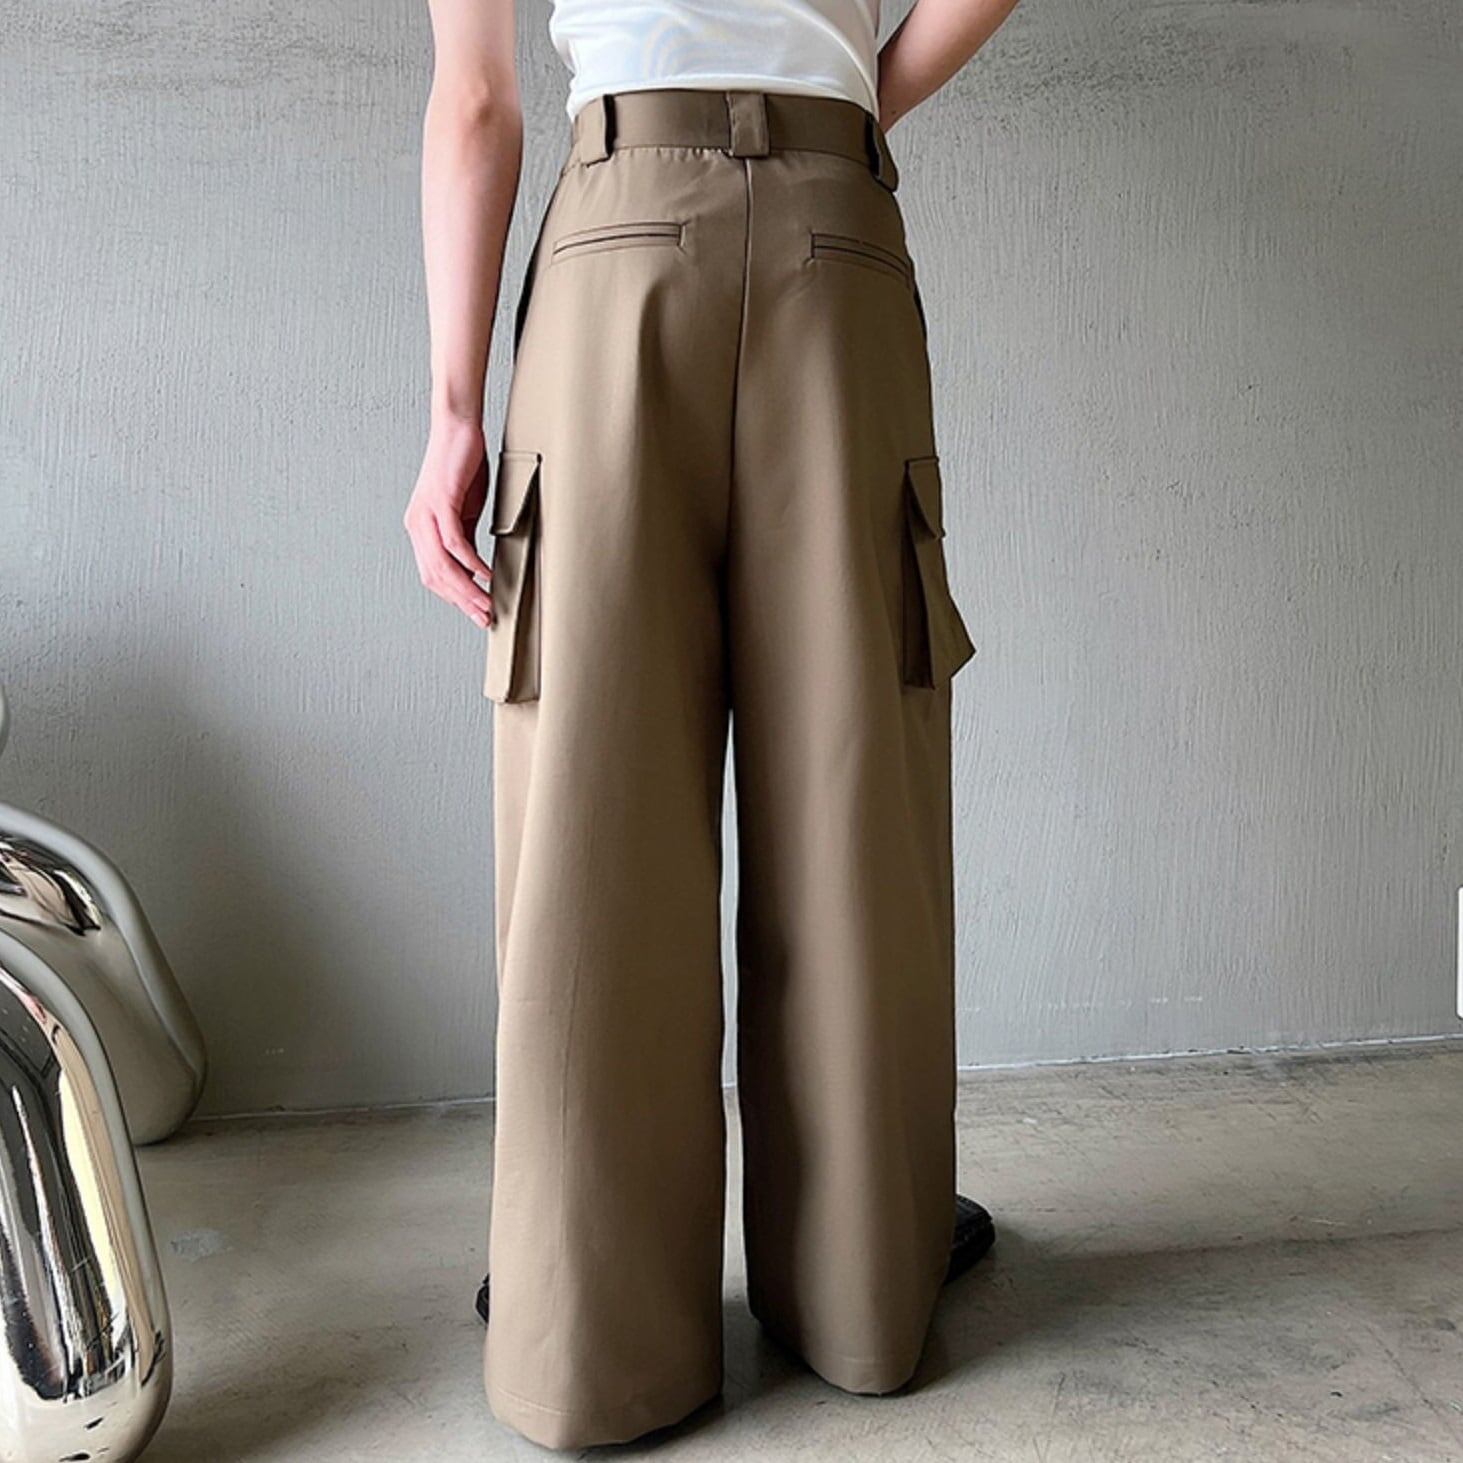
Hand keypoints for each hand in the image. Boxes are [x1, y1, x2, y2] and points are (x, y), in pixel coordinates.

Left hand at [404, 418, 494, 627]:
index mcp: (420, 529)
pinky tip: (486, 575)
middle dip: (462, 603)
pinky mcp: (441, 502)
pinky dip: (471, 563)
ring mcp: (426, 515)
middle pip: (436, 577)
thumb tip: (474, 565)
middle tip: (485, 618)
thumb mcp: (465, 509)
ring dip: (467, 590)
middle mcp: (417, 525)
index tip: (476, 612)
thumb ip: (465, 536)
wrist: (458, 427)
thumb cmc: (464, 465)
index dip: (454, 598)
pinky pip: (455, 543)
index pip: (433, 575)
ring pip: (443, 566)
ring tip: (487, 604)